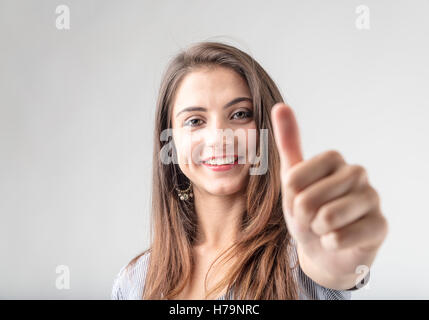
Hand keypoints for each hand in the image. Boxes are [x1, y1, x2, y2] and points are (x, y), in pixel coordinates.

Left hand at [270, 102, 388, 289]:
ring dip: (317, 231)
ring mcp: (372, 198)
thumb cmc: (307, 212)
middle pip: (308, 199)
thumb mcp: (292, 179)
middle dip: (302, 217)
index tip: (299, 201)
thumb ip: (288, 143)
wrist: (322, 249)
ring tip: (325, 228)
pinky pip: (341, 237)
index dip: (290, 198)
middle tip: (313, 218)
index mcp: (334, 158)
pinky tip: (338, 240)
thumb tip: (280, 106)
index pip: (293, 179)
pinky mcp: (380, 225)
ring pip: (326, 218)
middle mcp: (357, 173)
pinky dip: (331, 244)